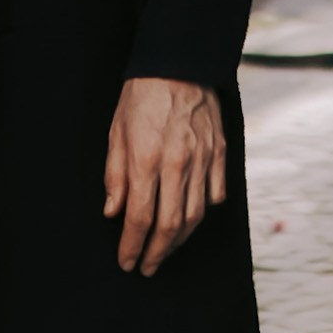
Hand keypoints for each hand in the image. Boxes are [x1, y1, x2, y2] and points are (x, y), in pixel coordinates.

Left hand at [103, 77, 226, 277]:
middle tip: (147, 267)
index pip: (138, 217)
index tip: (126, 262)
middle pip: (170, 225)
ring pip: (195, 216)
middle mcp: (177, 164)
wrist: (178, 64)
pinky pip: (215, 195)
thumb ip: (114, 175)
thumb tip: (113, 212)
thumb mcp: (116, 132)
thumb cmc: (141, 97)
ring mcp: (202, 160)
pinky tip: (191, 219)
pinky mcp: (219, 154)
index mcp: (146, 159)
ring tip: (165, 250)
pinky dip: (204, 212)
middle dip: (156, 252)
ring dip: (179, 241)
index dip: (132, 246)